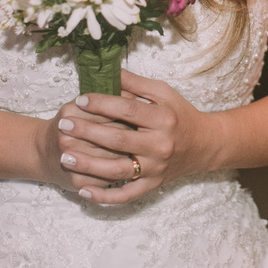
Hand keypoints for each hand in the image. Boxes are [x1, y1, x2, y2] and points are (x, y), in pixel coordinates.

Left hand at [55, 70, 214, 203]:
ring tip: (64, 156)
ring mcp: (155, 169)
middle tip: (63, 123)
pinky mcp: (152, 186)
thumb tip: (110, 70)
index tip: (80, 99)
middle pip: (118, 140)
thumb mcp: (164, 93)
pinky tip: (83, 191)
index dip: (101, 104)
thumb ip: (136, 83)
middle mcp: (160, 145)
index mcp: (163, 119)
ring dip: (88, 166)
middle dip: (87, 132)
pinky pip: (126, 195)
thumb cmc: (180, 115)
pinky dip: (104, 197)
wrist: (204, 145)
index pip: (127, 110)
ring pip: (117, 170)